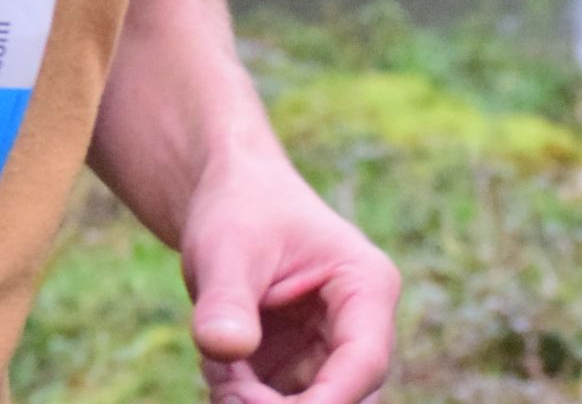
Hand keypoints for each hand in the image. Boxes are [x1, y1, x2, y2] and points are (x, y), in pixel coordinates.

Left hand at [182, 150, 400, 403]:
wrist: (227, 199)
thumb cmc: (238, 207)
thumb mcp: (226, 246)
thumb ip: (226, 299)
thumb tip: (221, 348)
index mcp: (366, 285)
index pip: (364, 359)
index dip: (327, 400)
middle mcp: (360, 325)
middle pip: (342, 396)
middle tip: (224, 385)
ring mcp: (331, 351)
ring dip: (255, 401)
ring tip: (215, 363)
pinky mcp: (301, 367)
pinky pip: (279, 403)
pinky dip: (243, 396)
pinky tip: (218, 364)